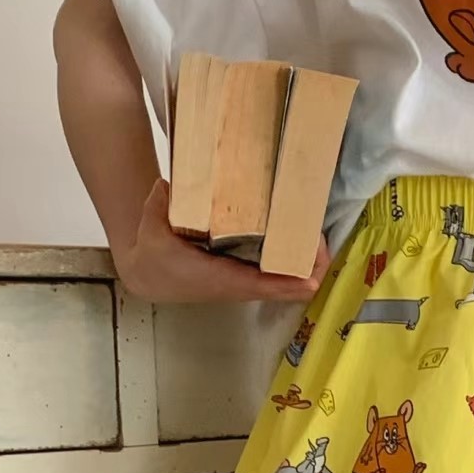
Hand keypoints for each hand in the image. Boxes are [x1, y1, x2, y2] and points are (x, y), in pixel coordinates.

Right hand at [118, 178, 330, 302]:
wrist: (150, 277)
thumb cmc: (154, 255)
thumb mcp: (152, 230)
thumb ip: (158, 206)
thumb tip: (167, 186)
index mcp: (215, 278)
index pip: (255, 284)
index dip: (284, 283)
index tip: (310, 280)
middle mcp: (235, 285)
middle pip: (279, 286)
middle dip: (304, 270)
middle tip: (323, 247)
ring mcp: (242, 284)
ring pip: (282, 284)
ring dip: (304, 268)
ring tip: (321, 245)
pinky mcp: (245, 278)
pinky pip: (276, 276)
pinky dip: (295, 266)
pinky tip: (309, 248)